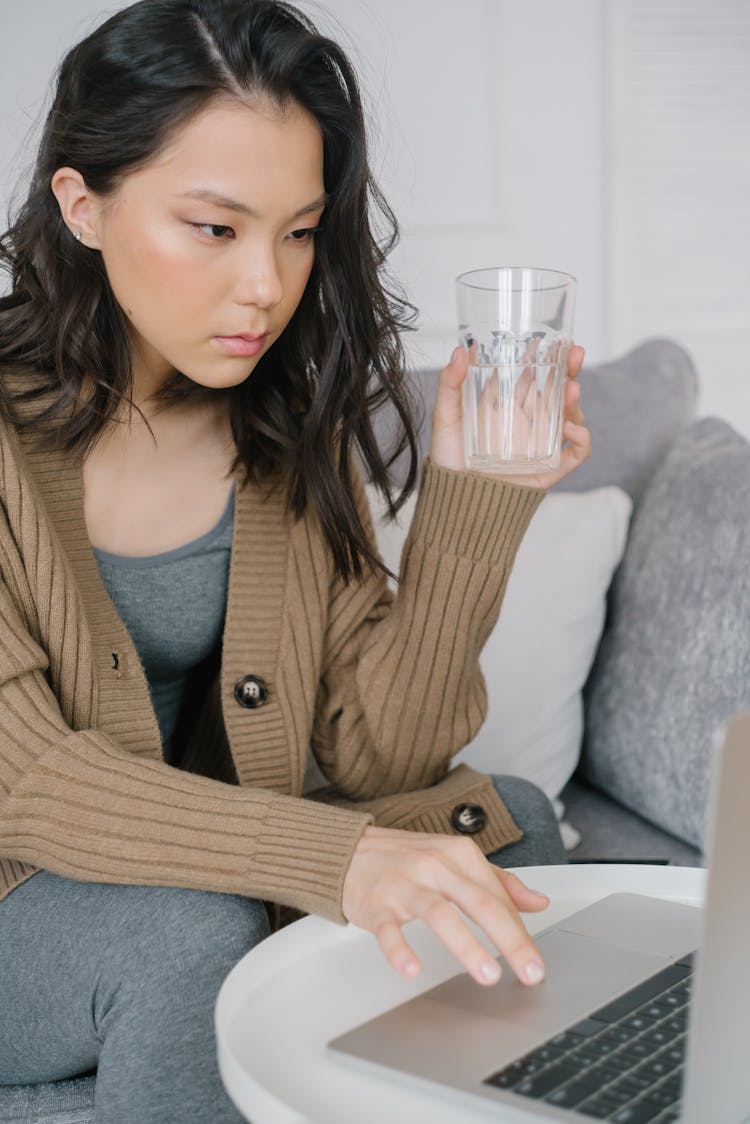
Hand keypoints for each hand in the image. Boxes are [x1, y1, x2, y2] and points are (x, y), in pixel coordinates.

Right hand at [342, 825, 548, 985]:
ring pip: (439, 913)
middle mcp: (434, 865)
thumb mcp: (454, 859)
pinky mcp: (376, 904)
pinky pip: (388, 928)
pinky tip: (412, 969)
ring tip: (488, 974)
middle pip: (479, 902)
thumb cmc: (404, 858)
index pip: (498, 895)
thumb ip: (497, 881)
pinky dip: (399, 949)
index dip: (521, 931)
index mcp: (458, 854)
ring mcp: (404, 884)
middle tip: (530, 972)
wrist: (346, 849)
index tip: (537, 963)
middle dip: (510, 939)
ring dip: (466, 945)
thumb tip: (539, 902)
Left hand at [429, 343, 589, 488]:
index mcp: (507, 405)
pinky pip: (575, 453)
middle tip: (576, 355)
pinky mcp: (549, 468)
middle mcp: (527, 421)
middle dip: (571, 371)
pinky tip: (571, 429)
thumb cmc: (449, 459)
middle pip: (557, 391)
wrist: (456, 501)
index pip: (533, 376)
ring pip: (569, 417)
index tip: (555, 341)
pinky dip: (581, 440)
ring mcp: (540, 444)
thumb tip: (461, 351)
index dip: (547, 358)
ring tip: (571, 392)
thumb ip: (450, 384)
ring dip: (575, 402)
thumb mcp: (445, 417)